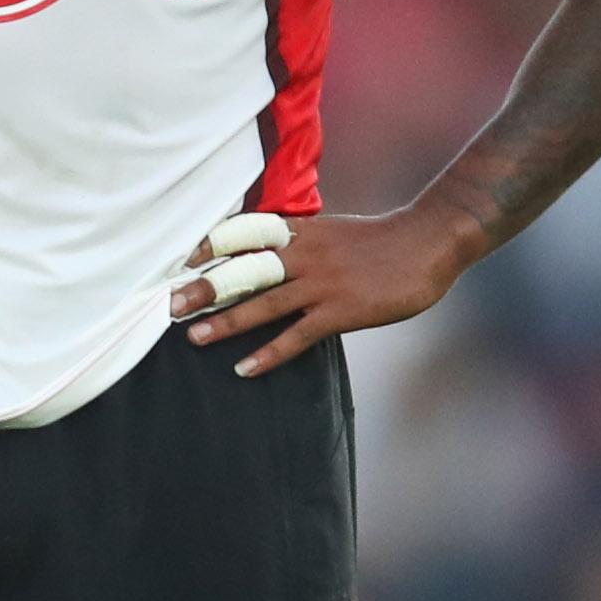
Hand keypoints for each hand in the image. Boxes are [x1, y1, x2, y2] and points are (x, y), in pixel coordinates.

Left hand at [164, 206, 476, 375]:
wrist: (429, 242)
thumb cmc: (383, 241)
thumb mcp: (334, 232)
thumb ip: (301, 243)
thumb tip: (270, 254)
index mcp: (302, 232)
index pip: (245, 233)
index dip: (212, 245)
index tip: (184, 260)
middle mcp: (305, 255)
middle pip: (244, 269)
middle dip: (206, 288)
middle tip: (171, 304)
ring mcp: (323, 283)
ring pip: (264, 303)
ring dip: (226, 321)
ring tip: (194, 338)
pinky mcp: (342, 311)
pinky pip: (297, 335)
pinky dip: (269, 353)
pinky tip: (245, 368)